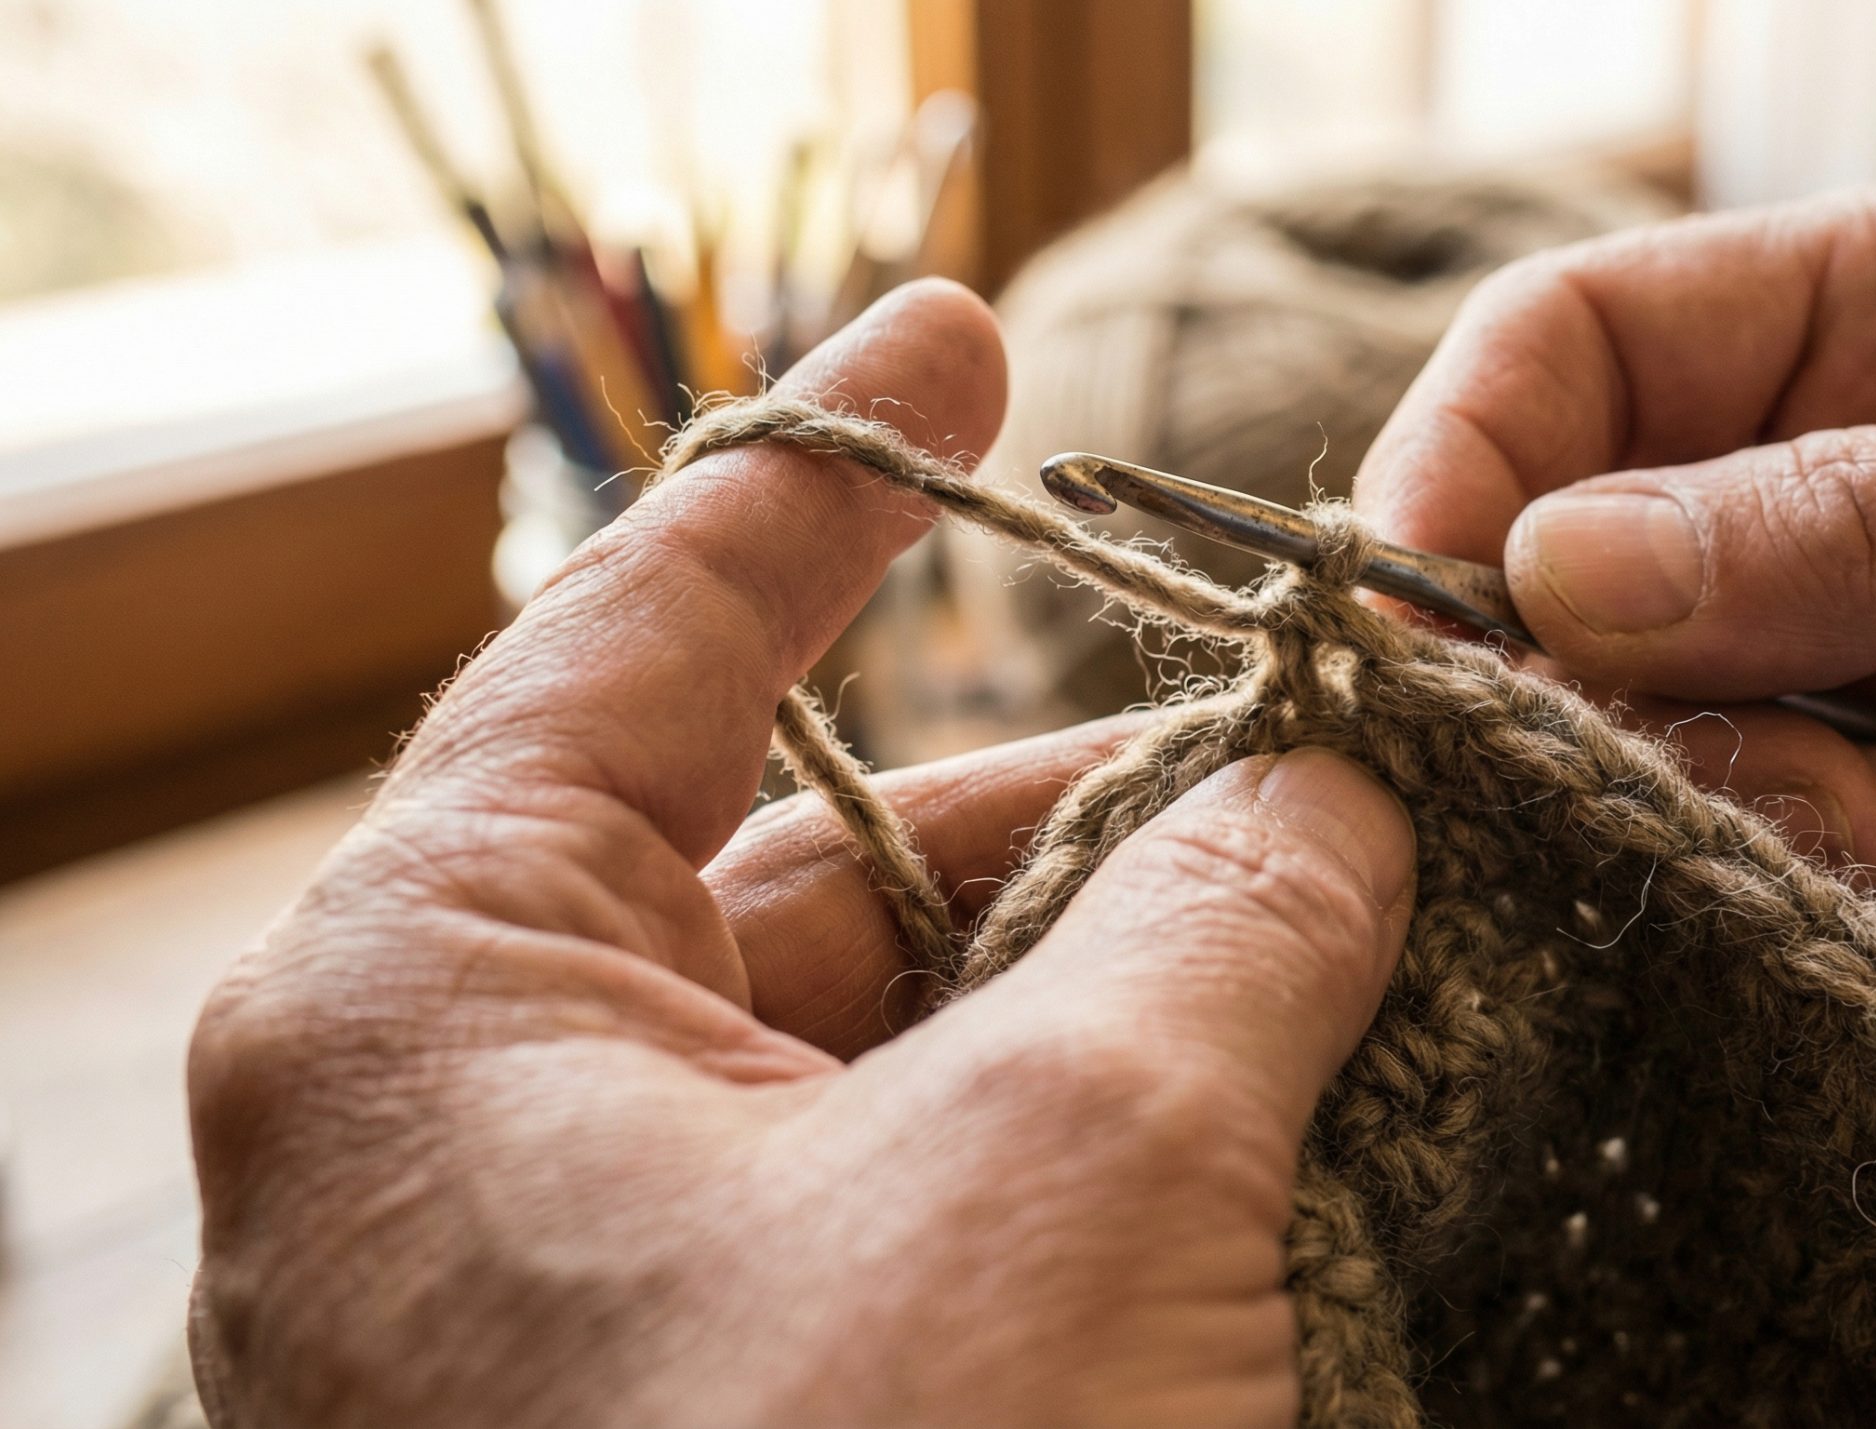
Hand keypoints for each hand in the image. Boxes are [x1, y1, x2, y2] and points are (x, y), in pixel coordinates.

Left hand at [186, 281, 1416, 1427]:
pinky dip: (1098, 1125)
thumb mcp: (1085, 1161)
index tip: (962, 336)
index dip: (827, 473)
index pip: (640, 638)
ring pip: (889, 1042)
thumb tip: (1336, 780)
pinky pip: (925, 1201)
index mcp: (437, 1012)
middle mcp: (488, 1143)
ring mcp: (608, 1307)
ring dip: (1119, 968)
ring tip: (1344, 896)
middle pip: (801, 854)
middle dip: (1065, 778)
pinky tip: (1281, 1069)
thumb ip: (1219, 909)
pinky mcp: (744, 1424)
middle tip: (1297, 719)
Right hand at [1356, 180, 1875, 1059]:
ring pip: (1677, 753)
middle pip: (1582, 579)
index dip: (1467, 468)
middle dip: (1674, 699)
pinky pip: (1778, 869)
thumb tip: (1553, 567)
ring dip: (1855, 812)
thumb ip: (1863, 536)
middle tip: (1824, 772)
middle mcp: (1833, 480)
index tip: (1426, 622)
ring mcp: (1854, 660)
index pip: (1578, 349)